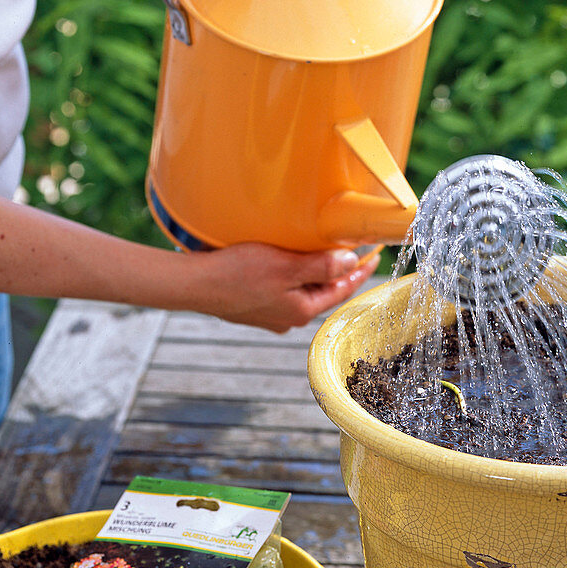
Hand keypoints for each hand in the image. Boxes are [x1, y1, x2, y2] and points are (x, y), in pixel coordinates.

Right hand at [190, 242, 379, 332]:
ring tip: (321, 252)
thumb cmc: (236, 274)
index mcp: (301, 311)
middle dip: (338, 272)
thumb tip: (351, 262)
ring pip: (302, 291)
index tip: (373, 256)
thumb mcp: (285, 266)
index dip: (359, 271)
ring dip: (314, 272)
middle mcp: (288, 318)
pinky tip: (285, 262)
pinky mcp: (254, 306)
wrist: (193, 285)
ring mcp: (270, 314)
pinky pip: (282, 289)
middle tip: (352, 249)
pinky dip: (292, 275)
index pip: (341, 290)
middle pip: (323, 292)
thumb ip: (322, 266)